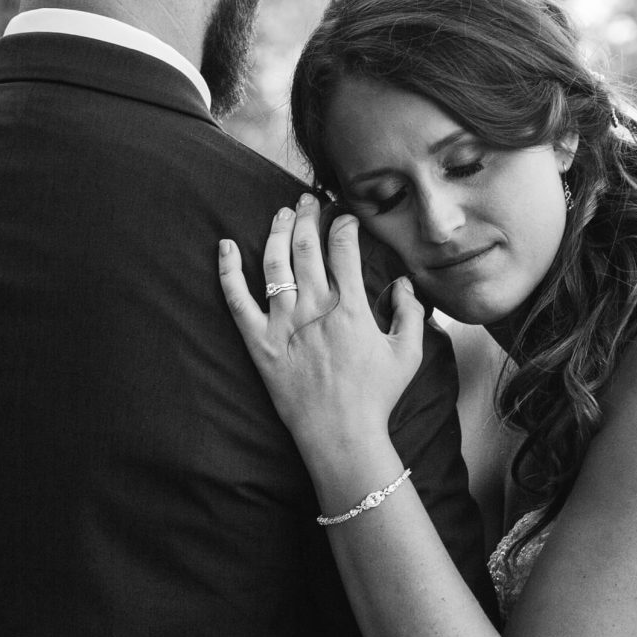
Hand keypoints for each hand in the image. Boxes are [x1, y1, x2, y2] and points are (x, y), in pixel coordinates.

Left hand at [217, 196, 425, 474]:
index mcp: (351, 308)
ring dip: (277, 231)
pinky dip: (228, 271)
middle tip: (309, 201)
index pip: (344, 248)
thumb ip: (410, 312)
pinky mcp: (258, 342)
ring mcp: (283, 324)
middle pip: (307, 246)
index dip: (344, 224)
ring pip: (275, 263)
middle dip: (309, 216)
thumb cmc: (376, 397)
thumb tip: (403, 284)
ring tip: (282, 213)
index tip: (345, 216)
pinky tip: (225, 247)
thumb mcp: (408, 354)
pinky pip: (236, 300)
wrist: (340, 435)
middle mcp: (315, 309)